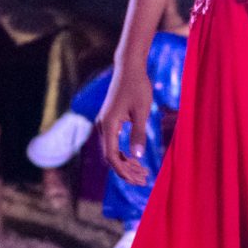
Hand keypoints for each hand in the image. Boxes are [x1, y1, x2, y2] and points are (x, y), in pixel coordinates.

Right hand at [98, 60, 153, 187]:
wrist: (129, 67)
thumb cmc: (138, 86)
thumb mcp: (142, 111)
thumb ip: (139, 133)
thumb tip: (137, 156)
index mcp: (108, 124)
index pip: (111, 156)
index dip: (123, 171)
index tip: (138, 179)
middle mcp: (102, 126)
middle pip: (111, 157)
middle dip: (127, 171)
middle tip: (145, 180)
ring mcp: (104, 123)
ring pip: (112, 151)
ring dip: (126, 163)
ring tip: (144, 173)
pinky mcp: (109, 121)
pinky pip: (113, 143)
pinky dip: (124, 154)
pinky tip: (136, 160)